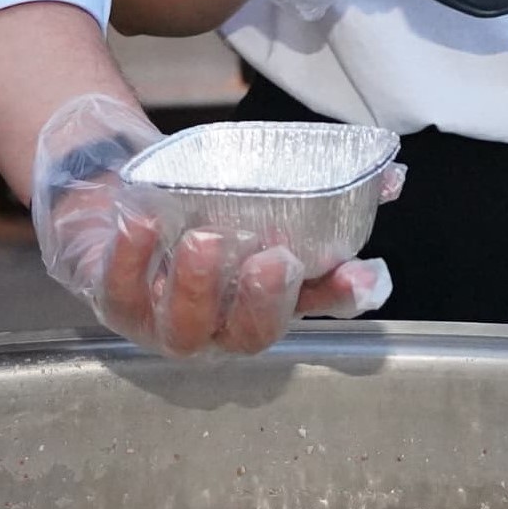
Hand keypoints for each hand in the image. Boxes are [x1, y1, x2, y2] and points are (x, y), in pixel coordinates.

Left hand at [28, 91, 399, 354]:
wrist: (129, 208)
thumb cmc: (207, 214)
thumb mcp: (265, 200)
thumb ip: (326, 192)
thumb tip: (390, 175)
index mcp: (268, 301)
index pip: (315, 305)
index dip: (340, 295)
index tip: (359, 274)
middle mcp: (221, 325)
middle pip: (249, 333)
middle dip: (263, 301)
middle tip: (272, 259)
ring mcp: (166, 322)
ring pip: (185, 326)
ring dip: (197, 286)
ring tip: (205, 239)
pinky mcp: (117, 303)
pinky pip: (121, 291)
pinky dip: (132, 259)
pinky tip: (142, 221)